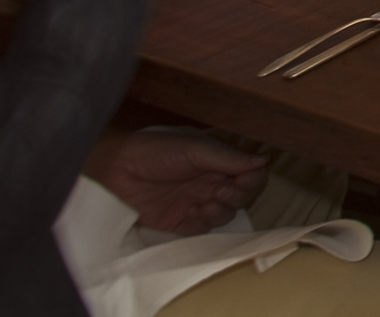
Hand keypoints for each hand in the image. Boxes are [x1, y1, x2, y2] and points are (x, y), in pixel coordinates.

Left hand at [86, 131, 268, 235]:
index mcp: (217, 162)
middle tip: (221, 189)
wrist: (116, 172)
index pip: (248, 173)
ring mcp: (196, 203)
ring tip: (207, 202)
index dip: (251, 177)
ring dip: (223, 209)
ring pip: (226, 214)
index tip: (244, 177)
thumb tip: (263, 161)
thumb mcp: (196, 148)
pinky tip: (197, 212)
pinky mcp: (180, 223)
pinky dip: (206, 223)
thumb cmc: (156, 151)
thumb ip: (229, 157)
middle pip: (241, 196)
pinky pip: (203, 230)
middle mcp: (210, 182)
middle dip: (238, 195)